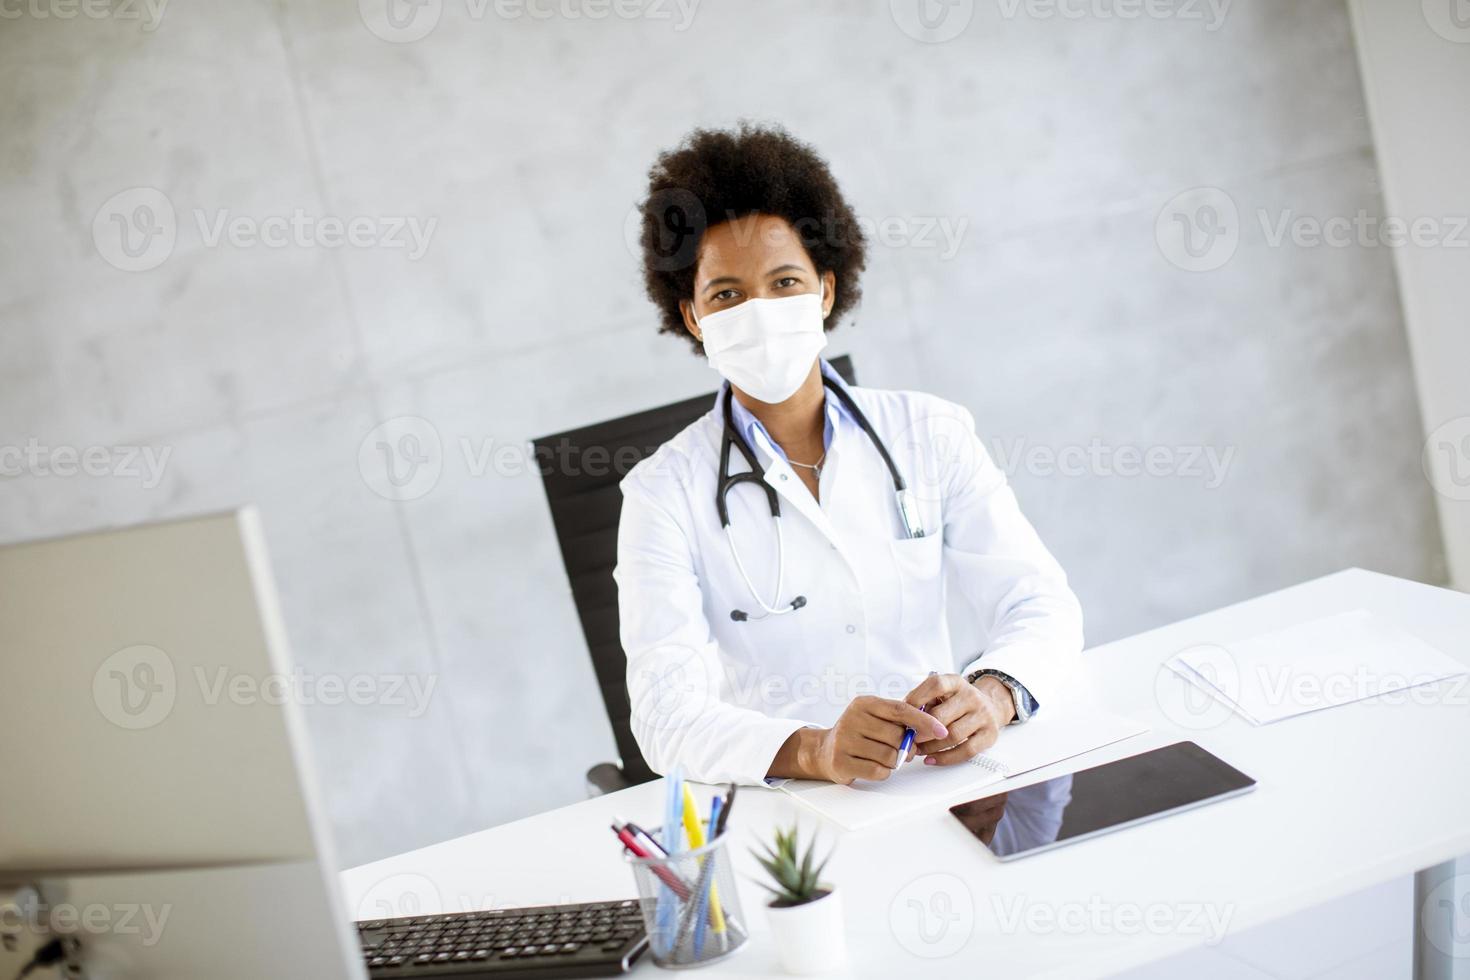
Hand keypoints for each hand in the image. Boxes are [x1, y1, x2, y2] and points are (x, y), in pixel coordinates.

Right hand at [814, 695, 948, 783]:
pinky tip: (874, 766)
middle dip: (906, 747)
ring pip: (889, 755)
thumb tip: (931, 729)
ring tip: (884, 758)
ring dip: (894, 761)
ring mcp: (844, 740)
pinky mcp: (841, 762)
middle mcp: (852, 718)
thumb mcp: (876, 718)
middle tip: (904, 751)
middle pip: (897, 736)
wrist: (824, 750)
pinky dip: (883, 772)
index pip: (900, 709)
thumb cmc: (859, 733)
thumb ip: (900, 720)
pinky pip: (878, 771)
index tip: (942, 731)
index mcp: (864, 703)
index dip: (924, 721)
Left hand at [904, 673, 1015, 765]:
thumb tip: (902, 719)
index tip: (903, 714)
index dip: (917, 699)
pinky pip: (966, 751)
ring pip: (953, 735)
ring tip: (918, 750)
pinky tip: (932, 759)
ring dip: (931, 747)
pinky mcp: (990, 734)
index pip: (936, 685)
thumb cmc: (956, 702)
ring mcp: (983, 715)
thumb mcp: (942, 693)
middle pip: (941, 715)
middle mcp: (971, 696)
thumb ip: (924, 702)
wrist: (990, 706)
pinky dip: (946, 758)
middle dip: (921, 730)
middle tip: (909, 739)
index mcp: (956, 682)